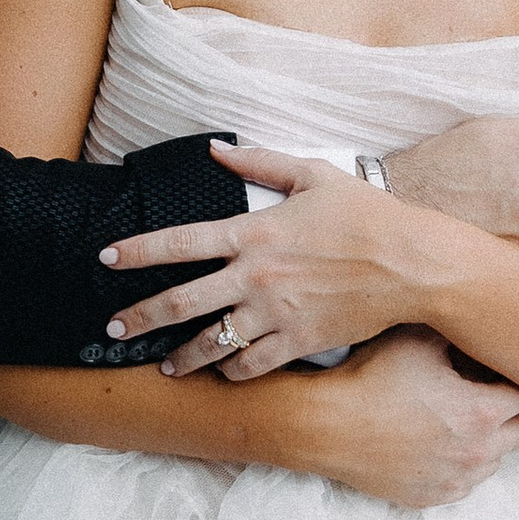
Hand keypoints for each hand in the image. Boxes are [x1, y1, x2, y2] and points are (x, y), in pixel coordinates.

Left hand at [103, 149, 436, 378]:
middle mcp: (256, 276)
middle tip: (113, 329)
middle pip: (181, 302)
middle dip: (139, 318)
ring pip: (212, 343)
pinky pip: (253, 364)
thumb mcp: (313, 175)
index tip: (105, 259)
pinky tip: (224, 372)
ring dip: (181, 357)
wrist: (413, 263)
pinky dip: (234, 371)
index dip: (136, 251)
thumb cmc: (366, 215)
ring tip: (164, 365)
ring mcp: (276, 313)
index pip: (179, 242)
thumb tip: (217, 147)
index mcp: (254, 232)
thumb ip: (260, 161)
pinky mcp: (300, 341)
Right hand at [300, 327, 518, 508]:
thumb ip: (459, 332)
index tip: (512, 367)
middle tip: (502, 390)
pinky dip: (464, 464)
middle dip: (516, 409)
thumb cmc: (371, 378)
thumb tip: (478, 323)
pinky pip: (465, 483)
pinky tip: (446, 444)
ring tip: (472, 417)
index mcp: (482, 413)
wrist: (325, 426)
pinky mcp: (431, 497)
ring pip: (494, 461)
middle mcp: (476, 453)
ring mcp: (454, 480)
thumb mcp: (419, 339)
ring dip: (492, 439)